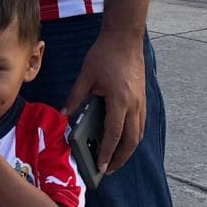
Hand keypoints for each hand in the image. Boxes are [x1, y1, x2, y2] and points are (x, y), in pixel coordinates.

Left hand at [63, 31, 146, 172]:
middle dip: (121, 158)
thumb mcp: (86, 76)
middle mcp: (134, 104)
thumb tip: (63, 115)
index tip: (101, 167)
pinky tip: (124, 139)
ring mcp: (141, 101)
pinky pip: (141, 123)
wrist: (125, 37)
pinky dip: (133, 135)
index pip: (114, 134)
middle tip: (109, 170)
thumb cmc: (104, 54)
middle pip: (131, 140)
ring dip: (129, 149)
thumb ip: (75, 97)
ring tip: (116, 159)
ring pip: (139, 133)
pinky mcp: (142, 97)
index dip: (107, 153)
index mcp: (119, 100)